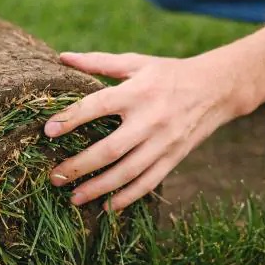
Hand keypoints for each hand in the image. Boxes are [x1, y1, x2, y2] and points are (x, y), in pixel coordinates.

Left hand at [44, 51, 247, 211]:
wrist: (216, 88)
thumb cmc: (169, 73)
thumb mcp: (136, 63)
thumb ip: (99, 62)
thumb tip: (63, 57)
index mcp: (137, 92)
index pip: (97, 106)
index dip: (71, 118)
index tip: (47, 131)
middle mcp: (150, 119)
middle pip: (109, 149)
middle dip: (79, 166)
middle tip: (54, 176)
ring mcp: (163, 142)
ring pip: (127, 173)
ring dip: (98, 188)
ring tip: (74, 197)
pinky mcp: (174, 158)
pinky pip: (148, 183)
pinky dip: (127, 198)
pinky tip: (107, 207)